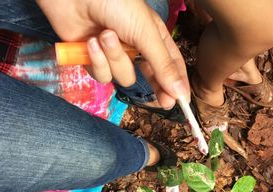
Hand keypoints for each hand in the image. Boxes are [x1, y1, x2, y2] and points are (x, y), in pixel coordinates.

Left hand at [36, 0, 189, 107]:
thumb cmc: (116, 3)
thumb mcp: (145, 33)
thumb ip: (162, 65)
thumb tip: (179, 91)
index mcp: (153, 37)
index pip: (171, 64)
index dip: (177, 82)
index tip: (182, 101)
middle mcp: (136, 48)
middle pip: (150, 76)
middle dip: (156, 86)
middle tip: (163, 101)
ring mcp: (114, 55)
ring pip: (123, 77)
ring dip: (114, 59)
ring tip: (105, 36)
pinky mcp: (94, 60)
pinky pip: (102, 75)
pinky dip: (96, 60)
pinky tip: (90, 42)